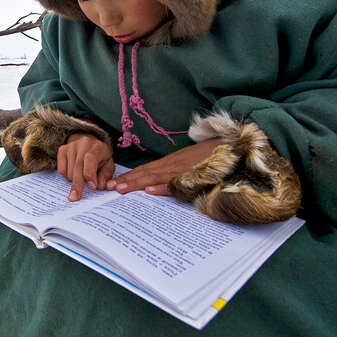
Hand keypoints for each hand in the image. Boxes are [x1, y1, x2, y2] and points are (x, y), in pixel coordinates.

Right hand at [57, 132, 114, 201]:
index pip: (91, 158)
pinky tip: (74, 173)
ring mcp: (72, 145)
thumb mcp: (108, 167)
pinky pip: (61, 170)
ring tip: (82, 177)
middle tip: (75, 197)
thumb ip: (105, 177)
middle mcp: (84, 143)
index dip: (90, 173)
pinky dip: (67, 177)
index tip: (92, 187)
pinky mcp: (62, 149)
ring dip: (74, 180)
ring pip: (69, 170)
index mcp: (98, 147)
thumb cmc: (100, 160)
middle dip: (78, 184)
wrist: (89, 146)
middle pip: (78, 166)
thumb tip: (99, 186)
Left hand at [106, 138, 221, 194]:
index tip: (113, 184)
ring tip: (121, 190)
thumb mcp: (186, 164)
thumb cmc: (207, 157)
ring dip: (136, 184)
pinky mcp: (193, 175)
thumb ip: (172, 174)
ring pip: (154, 177)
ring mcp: (180, 170)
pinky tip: (151, 191)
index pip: (144, 171)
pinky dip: (163, 187)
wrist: (228, 146)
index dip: (128, 177)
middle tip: (107, 188)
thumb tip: (156, 185)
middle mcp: (170, 165)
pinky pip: (176, 183)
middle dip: (126, 181)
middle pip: (144, 174)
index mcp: (168, 164)